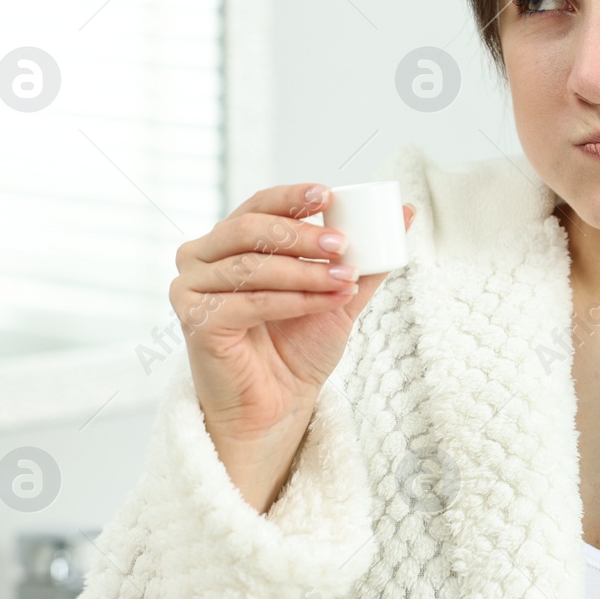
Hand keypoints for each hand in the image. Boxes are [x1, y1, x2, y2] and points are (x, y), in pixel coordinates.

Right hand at [170, 183, 414, 511]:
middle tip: (343, 245)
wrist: (281, 403)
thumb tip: (408, 211)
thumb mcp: (339, 292)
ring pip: (252, 265)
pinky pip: (248, 302)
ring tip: (345, 281)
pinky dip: (293, 300)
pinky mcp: (195, 321)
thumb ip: (368, 254)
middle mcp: (201, 258)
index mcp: (230, 241)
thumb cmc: (300, 346)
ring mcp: (191, 289)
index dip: (291, 197)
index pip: (258, 205)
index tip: (328, 194)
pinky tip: (324, 303)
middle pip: (250, 229)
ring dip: (305, 272)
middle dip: (302, 235)